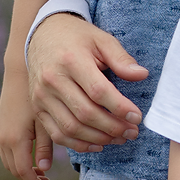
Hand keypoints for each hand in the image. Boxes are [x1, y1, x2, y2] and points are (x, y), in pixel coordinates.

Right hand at [0, 63, 48, 179]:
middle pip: (13, 169)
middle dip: (28, 178)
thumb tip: (43, 167)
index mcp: (15, 139)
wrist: (20, 71)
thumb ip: (45, 145)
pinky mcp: (0, 126)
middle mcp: (3, 138)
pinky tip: (31, 156)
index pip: (23, 171)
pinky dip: (16, 159)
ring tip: (40, 171)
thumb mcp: (46, 120)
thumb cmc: (39, 93)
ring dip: (22, 169)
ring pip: (8, 161)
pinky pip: (6, 151)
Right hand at [26, 16, 147, 157]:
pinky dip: (79, 144)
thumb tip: (142, 75)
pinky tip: (99, 144)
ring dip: (99, 138)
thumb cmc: (77, 38)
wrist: (42, 35)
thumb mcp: (101, 39)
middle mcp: (52, 80)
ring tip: (119, 138)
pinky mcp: (37, 108)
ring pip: (71, 128)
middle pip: (85, 113)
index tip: (137, 116)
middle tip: (132, 131)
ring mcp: (42, 96)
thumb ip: (121, 58)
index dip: (120, 107)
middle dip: (113, 127)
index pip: (98, 91)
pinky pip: (57, 134)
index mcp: (70, 60)